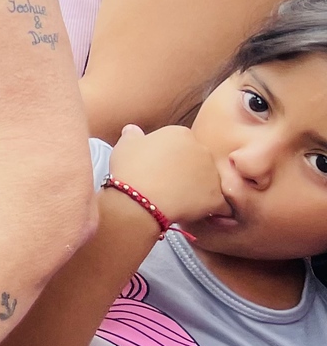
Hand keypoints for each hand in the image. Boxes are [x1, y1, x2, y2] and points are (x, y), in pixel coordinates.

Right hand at [108, 124, 227, 230]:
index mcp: (181, 134)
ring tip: (182, 201)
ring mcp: (212, 173)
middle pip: (199, 161)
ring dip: (201, 190)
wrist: (138, 199)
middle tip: (171, 184)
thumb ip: (132, 135)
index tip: (162, 167)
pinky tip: (198, 214)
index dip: (172, 157)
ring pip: (211, 182)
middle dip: (190, 171)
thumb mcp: (124, 145)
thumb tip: (132, 130)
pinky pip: (221, 205)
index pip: (182, 143)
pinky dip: (213, 210)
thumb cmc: (130, 170)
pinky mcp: (217, 197)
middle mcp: (202, 149)